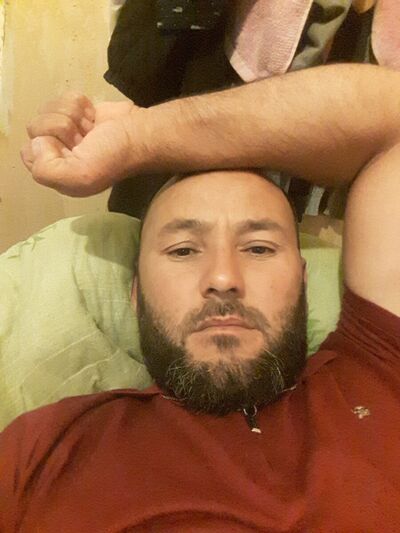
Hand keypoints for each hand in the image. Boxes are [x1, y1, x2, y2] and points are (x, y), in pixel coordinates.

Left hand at [21, 92, 145, 196]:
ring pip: (48, 110)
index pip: (29, 152)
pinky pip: (63, 98)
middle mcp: (58, 153)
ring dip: (73, 115)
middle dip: (62, 128)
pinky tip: (93, 118)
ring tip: (90, 128)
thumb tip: (37, 143)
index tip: (68, 149)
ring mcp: (67, 131)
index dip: (46, 146)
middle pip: (36, 128)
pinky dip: (80, 105)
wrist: (140, 134)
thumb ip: (47, 170)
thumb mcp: (81, 176)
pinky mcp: (77, 112)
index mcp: (57, 173)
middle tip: (83, 138)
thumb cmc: (113, 157)